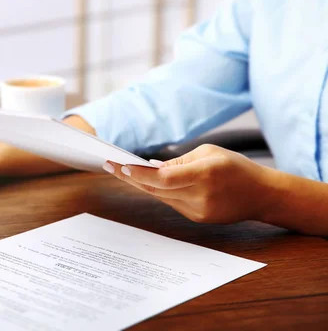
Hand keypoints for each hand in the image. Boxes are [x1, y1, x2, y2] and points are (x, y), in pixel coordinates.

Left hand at [103, 144, 275, 223]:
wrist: (262, 194)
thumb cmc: (235, 167)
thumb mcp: (209, 152)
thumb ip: (179, 161)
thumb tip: (151, 168)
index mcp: (204, 175)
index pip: (162, 179)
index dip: (138, 174)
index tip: (119, 166)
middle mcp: (199, 196)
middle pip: (156, 189)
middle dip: (130, 177)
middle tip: (110, 165)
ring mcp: (198, 211)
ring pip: (161, 197)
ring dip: (141, 184)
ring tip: (122, 171)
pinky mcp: (198, 218)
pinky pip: (172, 202)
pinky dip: (160, 191)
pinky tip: (147, 182)